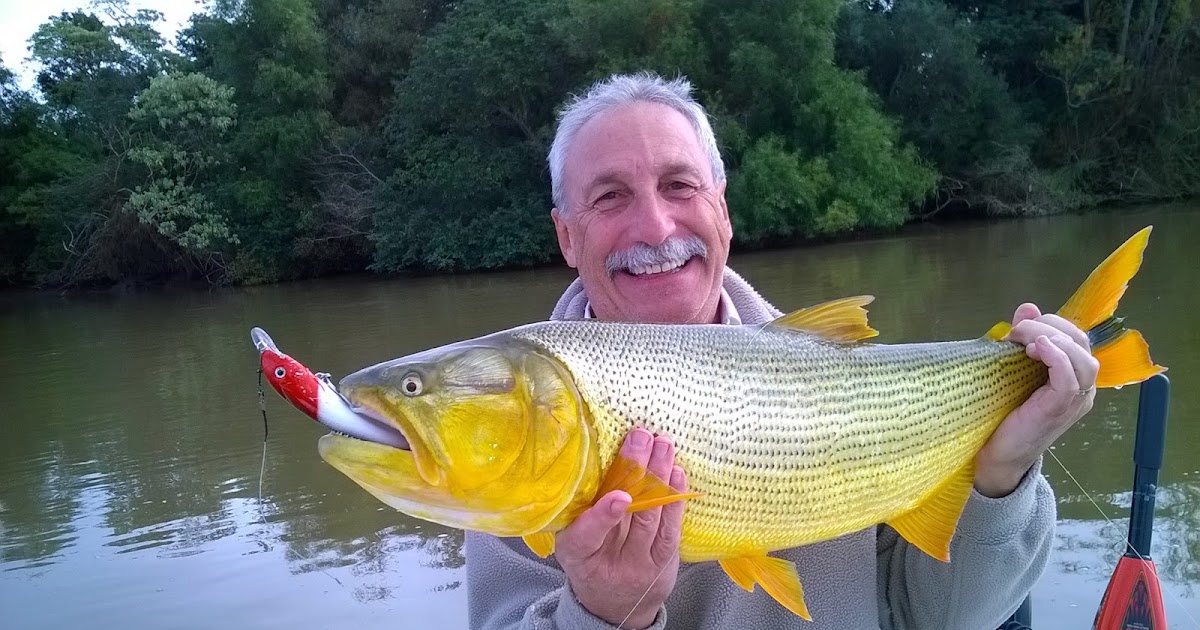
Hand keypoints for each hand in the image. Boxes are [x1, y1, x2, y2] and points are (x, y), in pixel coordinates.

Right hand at [554, 428, 686, 628]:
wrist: (613, 606)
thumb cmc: (589, 561)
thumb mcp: (573, 541)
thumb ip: (582, 510)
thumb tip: (598, 458)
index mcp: (577, 553)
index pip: (588, 536)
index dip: (603, 516)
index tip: (620, 496)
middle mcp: (610, 561)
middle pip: (629, 515)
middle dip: (638, 472)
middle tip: (642, 437)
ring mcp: (640, 564)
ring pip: (653, 516)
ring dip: (659, 475)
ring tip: (663, 444)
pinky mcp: (663, 563)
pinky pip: (671, 528)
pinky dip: (675, 497)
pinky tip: (676, 473)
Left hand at [975, 303, 1099, 497]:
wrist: (995, 456)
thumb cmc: (1004, 414)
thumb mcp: (1014, 370)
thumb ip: (1024, 340)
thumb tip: (1028, 307)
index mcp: (1073, 377)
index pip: (1077, 338)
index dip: (1052, 324)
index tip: (1022, 324)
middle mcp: (1082, 389)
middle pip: (1082, 344)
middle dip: (1050, 327)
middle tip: (1018, 331)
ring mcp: (1075, 401)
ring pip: (1082, 359)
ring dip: (1052, 339)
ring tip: (1024, 340)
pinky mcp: (1060, 409)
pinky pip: (1070, 379)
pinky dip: (1057, 359)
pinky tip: (1037, 349)